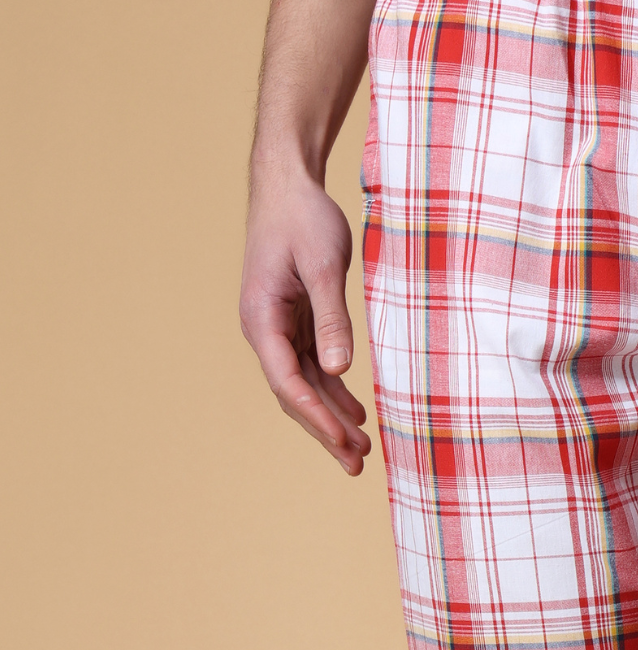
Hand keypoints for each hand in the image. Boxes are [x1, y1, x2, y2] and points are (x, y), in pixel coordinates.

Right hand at [240, 168, 371, 475]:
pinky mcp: (294, 322)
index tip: (345, 440)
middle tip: (358, 464)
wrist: (287, 185)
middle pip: (293, 394)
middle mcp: (264, 330)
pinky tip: (356, 414)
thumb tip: (338, 371)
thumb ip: (332, 319)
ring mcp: (278, 328)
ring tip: (363, 450)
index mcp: (262, 318)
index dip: (316, 416)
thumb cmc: (304, 219)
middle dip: (325, 431)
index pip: (287, 382)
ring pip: (304, 386)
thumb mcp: (324, 265)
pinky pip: (313, 367)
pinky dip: (333, 392)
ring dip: (332, 418)